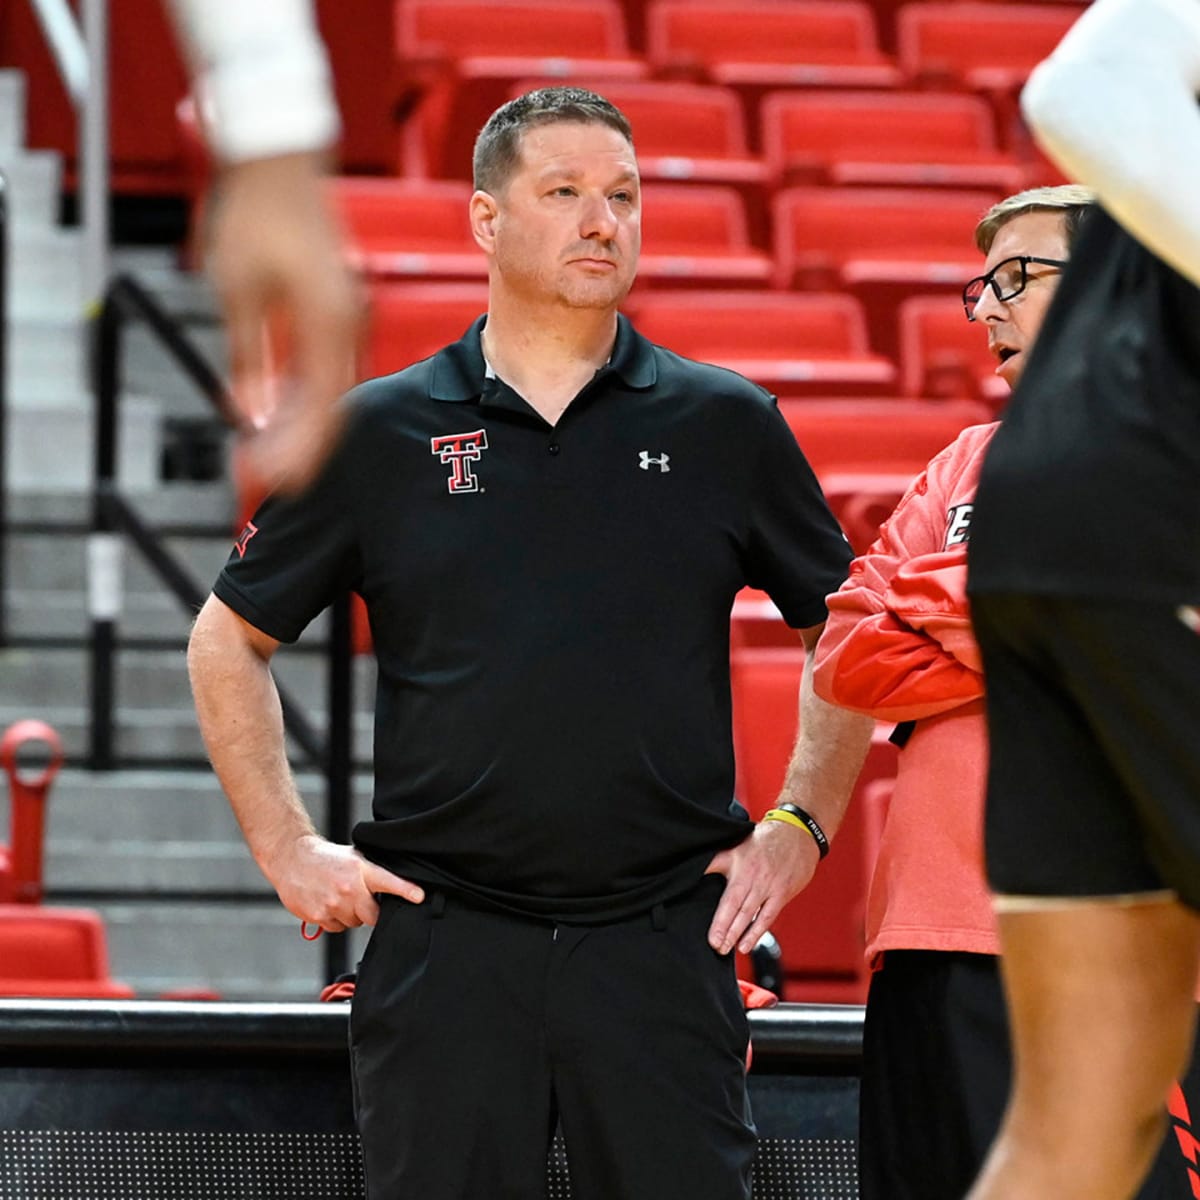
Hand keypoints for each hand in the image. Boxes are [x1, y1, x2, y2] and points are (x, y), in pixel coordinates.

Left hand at [205, 151, 362, 493]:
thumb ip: (247, 361)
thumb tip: (248, 414)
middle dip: (300, 448)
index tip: (269, 478)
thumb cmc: (258, 216)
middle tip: (268, 477)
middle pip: (331, 408)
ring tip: (268, 449)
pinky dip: (307, 394)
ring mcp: (348, 317)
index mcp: (330, 327)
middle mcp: (349, 326)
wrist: (278, 162)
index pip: (318, 411)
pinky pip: (329, 365)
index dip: (294, 451)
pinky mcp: (339, 308)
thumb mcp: (238, 295)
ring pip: (330, 390)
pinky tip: (280, 407)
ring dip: (301, 424)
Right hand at [268, 833, 423, 932]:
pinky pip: (335, 928)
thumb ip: (371, 873)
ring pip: (352, 923)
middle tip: (357, 898)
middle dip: (369, 911)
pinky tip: (325, 903)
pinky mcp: (319, 915)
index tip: (419, 897)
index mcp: (361, 870)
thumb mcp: (353, 858)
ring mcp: (333, 903)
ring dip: (349, 915)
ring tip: (336, 896)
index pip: (389, 882)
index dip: (406, 890)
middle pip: (372, 916)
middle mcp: (349, 888)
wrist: (292, 858)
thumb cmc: (325, 858)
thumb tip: (390, 888)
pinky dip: (333, 919)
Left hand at [704, 820, 820, 955]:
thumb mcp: (735, 846)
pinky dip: (758, 931)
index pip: (728, 899)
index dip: (720, 920)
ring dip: (740, 934)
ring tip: (729, 949)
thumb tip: (692, 871)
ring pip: (752, 914)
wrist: (796, 834)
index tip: (712, 937)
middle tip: (717, 948)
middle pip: (738, 909)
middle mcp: (754, 878)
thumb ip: (715, 861)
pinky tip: (748, 943)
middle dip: (727, 931)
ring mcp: (769, 887)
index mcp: (739, 866)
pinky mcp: (782, 894)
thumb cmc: (763, 840)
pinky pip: (769, 916)